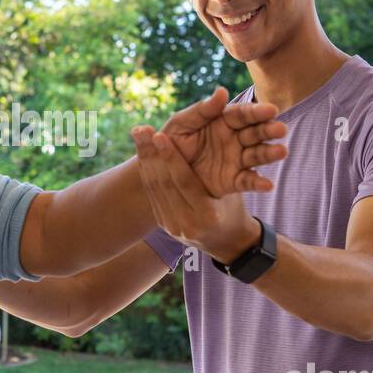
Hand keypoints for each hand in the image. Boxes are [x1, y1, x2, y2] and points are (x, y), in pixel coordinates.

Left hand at [130, 125, 265, 260]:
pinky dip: (146, 171)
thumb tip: (220, 137)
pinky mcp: (163, 224)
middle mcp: (187, 224)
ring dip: (144, 159)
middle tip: (140, 129)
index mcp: (209, 215)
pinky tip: (142, 153)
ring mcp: (172, 226)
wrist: (227, 242)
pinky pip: (152, 194)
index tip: (160, 134)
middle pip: (164, 184)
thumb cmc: (235, 208)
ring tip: (137, 135)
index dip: (171, 157)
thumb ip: (224, 171)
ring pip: (154, 188)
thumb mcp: (234, 191)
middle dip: (150, 154)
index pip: (185, 182)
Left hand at [159, 87, 286, 196]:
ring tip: (281, 152)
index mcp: (223, 120)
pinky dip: (257, 183)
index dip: (257, 112)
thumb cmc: (170, 141)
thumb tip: (222, 91)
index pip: (243, 114)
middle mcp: (234, 139)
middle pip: (255, 132)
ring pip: (256, 155)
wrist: (161, 171)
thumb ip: (201, 110)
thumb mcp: (181, 124)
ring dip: (269, 153)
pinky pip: (247, 181)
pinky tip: (267, 186)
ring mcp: (235, 160)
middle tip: (281, 130)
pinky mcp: (232, 181)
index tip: (271, 110)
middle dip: (268, 130)